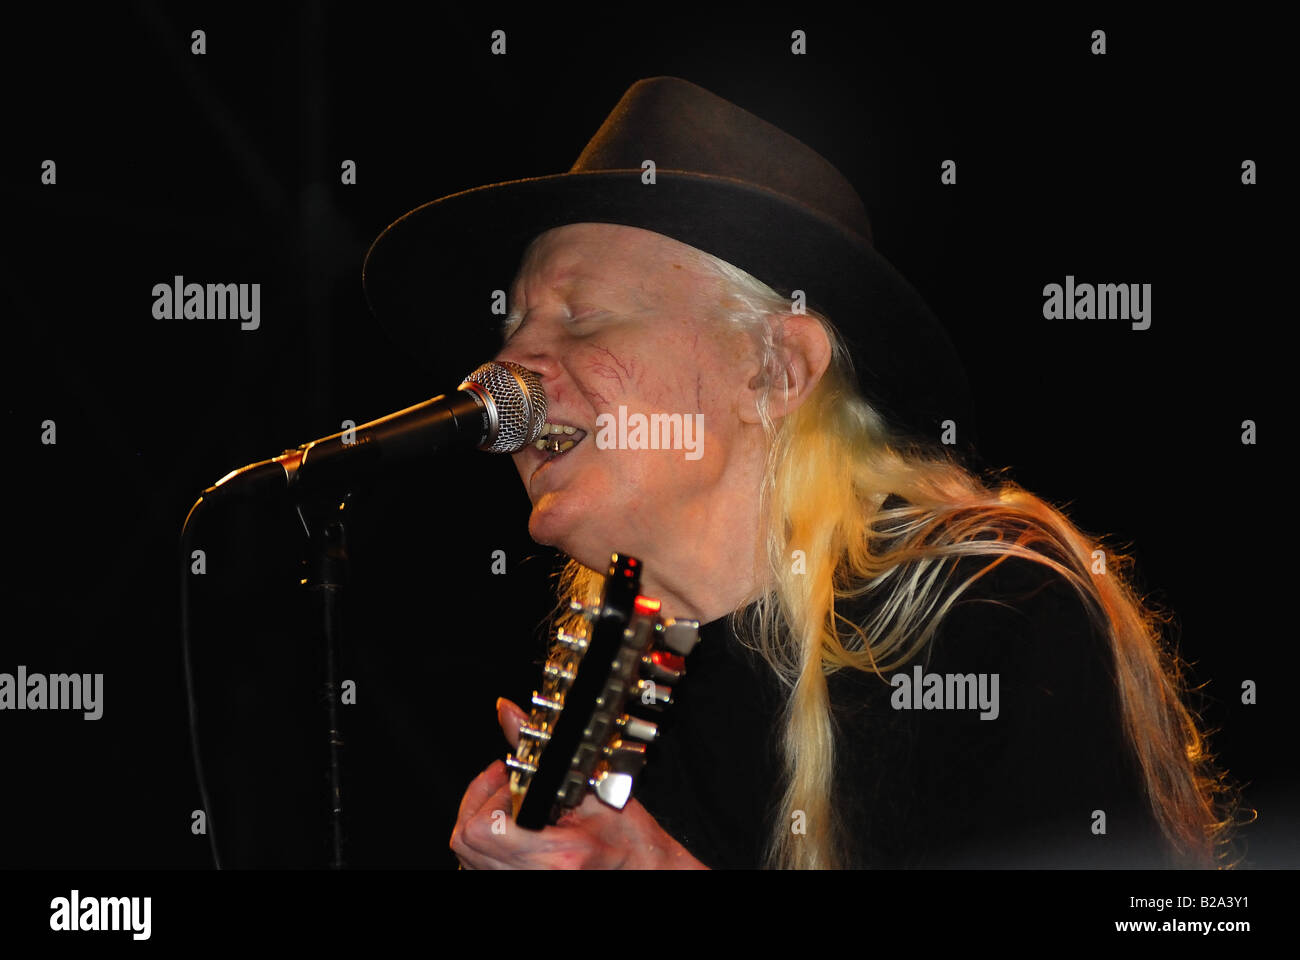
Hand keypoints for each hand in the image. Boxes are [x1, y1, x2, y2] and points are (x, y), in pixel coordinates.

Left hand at [449, 697, 708, 868]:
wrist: (643, 871)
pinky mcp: (519, 887)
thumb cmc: (627, 839)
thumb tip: (508, 714)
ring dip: (479, 823)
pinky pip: (478, 867)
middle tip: (508, 784)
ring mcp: (525, 886)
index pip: (485, 828)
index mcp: (555, 857)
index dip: (489, 796)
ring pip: (467, 855)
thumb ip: (543, 753)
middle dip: (480, 803)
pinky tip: (507, 828)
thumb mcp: (593, 787)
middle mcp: (534, 877)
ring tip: (510, 804)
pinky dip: (484, 846)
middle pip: (467, 841)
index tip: (511, 779)